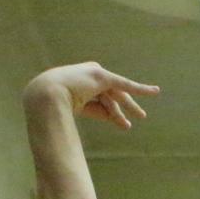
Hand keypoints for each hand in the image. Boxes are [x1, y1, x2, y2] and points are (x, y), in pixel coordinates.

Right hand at [22, 62, 158, 129]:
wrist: (46, 96)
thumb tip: (115, 119)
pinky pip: (124, 84)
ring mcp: (95, 75)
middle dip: (125, 107)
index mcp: (81, 84)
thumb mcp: (80, 110)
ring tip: (140, 117)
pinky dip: (140, 89)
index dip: (111, 112)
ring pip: (116, 95)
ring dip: (127, 108)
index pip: (101, 98)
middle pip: (113, 94)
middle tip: (140, 116)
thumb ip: (97, 112)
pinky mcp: (102, 77)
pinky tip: (153, 92)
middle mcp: (90, 76)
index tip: (120, 123)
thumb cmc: (54, 107)